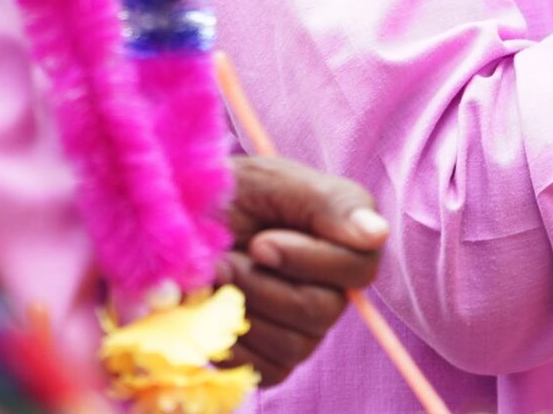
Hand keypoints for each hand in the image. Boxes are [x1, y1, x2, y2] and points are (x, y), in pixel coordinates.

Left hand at [217, 155, 388, 385]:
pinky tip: (212, 315)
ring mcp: (306, 328)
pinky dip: (233, 346)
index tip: (260, 244)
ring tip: (213, 281)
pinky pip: (269, 371)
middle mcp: (334, 286)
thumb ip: (327, 202)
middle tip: (223, 263)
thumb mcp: (270, 181)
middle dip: (262, 286)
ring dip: (241, 312)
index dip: (307, 260)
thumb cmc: (226, 195)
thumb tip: (378, 233)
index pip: (359, 268)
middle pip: (322, 311)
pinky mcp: (275, 359)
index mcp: (345, 237)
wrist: (175, 225)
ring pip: (294, 344)